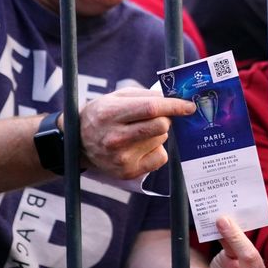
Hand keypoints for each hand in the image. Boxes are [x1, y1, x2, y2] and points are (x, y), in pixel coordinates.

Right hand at [79, 87, 194, 179]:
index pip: (151, 108)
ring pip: (162, 140)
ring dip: (158, 133)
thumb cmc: (104, 114)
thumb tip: (176, 98)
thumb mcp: (118, 97)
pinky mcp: (128, 172)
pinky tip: (141, 147)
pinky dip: (157, 150)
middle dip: (167, 118)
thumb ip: (147, 96)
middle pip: (161, 126)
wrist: (78, 141)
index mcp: (111, 113)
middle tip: (159, 116)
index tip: (190, 106)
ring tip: (139, 132)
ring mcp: (121, 158)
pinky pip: (160, 157)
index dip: (174, 106)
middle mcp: (115, 138)